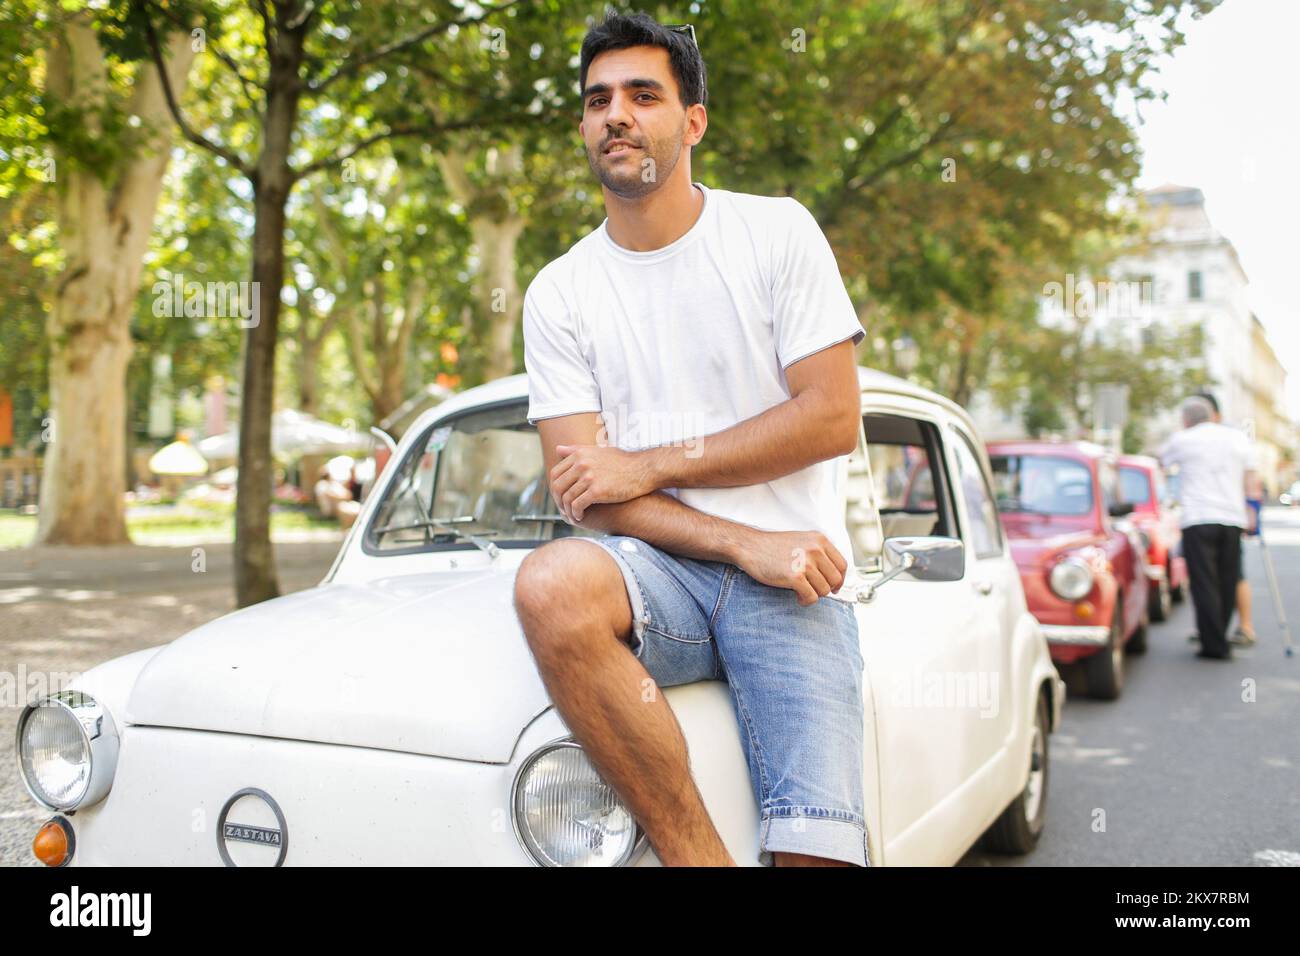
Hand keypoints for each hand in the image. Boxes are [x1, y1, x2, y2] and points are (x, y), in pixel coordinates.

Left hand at [550, 444, 659, 521]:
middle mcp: (582, 464)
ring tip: (572, 516)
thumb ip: (576, 450)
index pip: (555, 473)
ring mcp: (589, 477)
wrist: (643, 469)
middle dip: (558, 501)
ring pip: (567, 498)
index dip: (555, 488)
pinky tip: (580, 518)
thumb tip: (558, 448)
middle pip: (558, 487)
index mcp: (580, 454)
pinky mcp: (597, 491)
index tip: (560, 498)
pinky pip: (577, 506)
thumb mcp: (598, 451)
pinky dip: (576, 514)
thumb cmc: (623, 462)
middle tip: (563, 510)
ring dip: (567, 511)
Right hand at [733, 529, 847, 605]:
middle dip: (826, 589)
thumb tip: (835, 576)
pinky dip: (805, 601)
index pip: (842, 565)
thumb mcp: (802, 541)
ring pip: (824, 590)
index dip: (840, 580)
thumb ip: (819, 553)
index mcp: (820, 540)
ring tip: (801, 591)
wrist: (750, 546)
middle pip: (835, 579)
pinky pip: (811, 597)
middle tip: (814, 590)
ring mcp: (805, 563)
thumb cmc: (773, 547)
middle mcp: (815, 550)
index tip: (833, 587)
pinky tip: (797, 596)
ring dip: (814, 595)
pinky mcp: (795, 576)